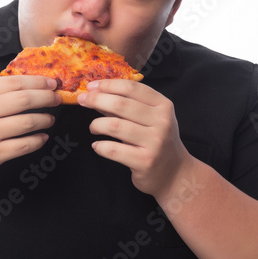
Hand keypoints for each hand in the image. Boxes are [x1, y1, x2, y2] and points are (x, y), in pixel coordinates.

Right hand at [0, 76, 59, 180]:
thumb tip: (36, 83)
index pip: (15, 82)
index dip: (38, 81)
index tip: (52, 83)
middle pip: (24, 100)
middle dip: (46, 98)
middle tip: (57, 99)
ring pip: (27, 122)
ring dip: (44, 120)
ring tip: (50, 119)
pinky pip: (24, 145)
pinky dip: (38, 140)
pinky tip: (42, 137)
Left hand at [78, 79, 193, 199]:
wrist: (175, 173)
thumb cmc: (158, 141)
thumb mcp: (150, 119)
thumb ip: (127, 106)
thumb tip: (97, 93)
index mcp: (163, 106)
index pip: (132, 88)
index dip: (108, 85)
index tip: (91, 86)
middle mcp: (161, 122)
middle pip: (121, 104)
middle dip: (96, 100)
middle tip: (82, 101)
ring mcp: (155, 142)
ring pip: (115, 126)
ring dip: (97, 124)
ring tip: (93, 127)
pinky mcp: (145, 161)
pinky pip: (114, 150)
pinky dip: (100, 146)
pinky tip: (97, 146)